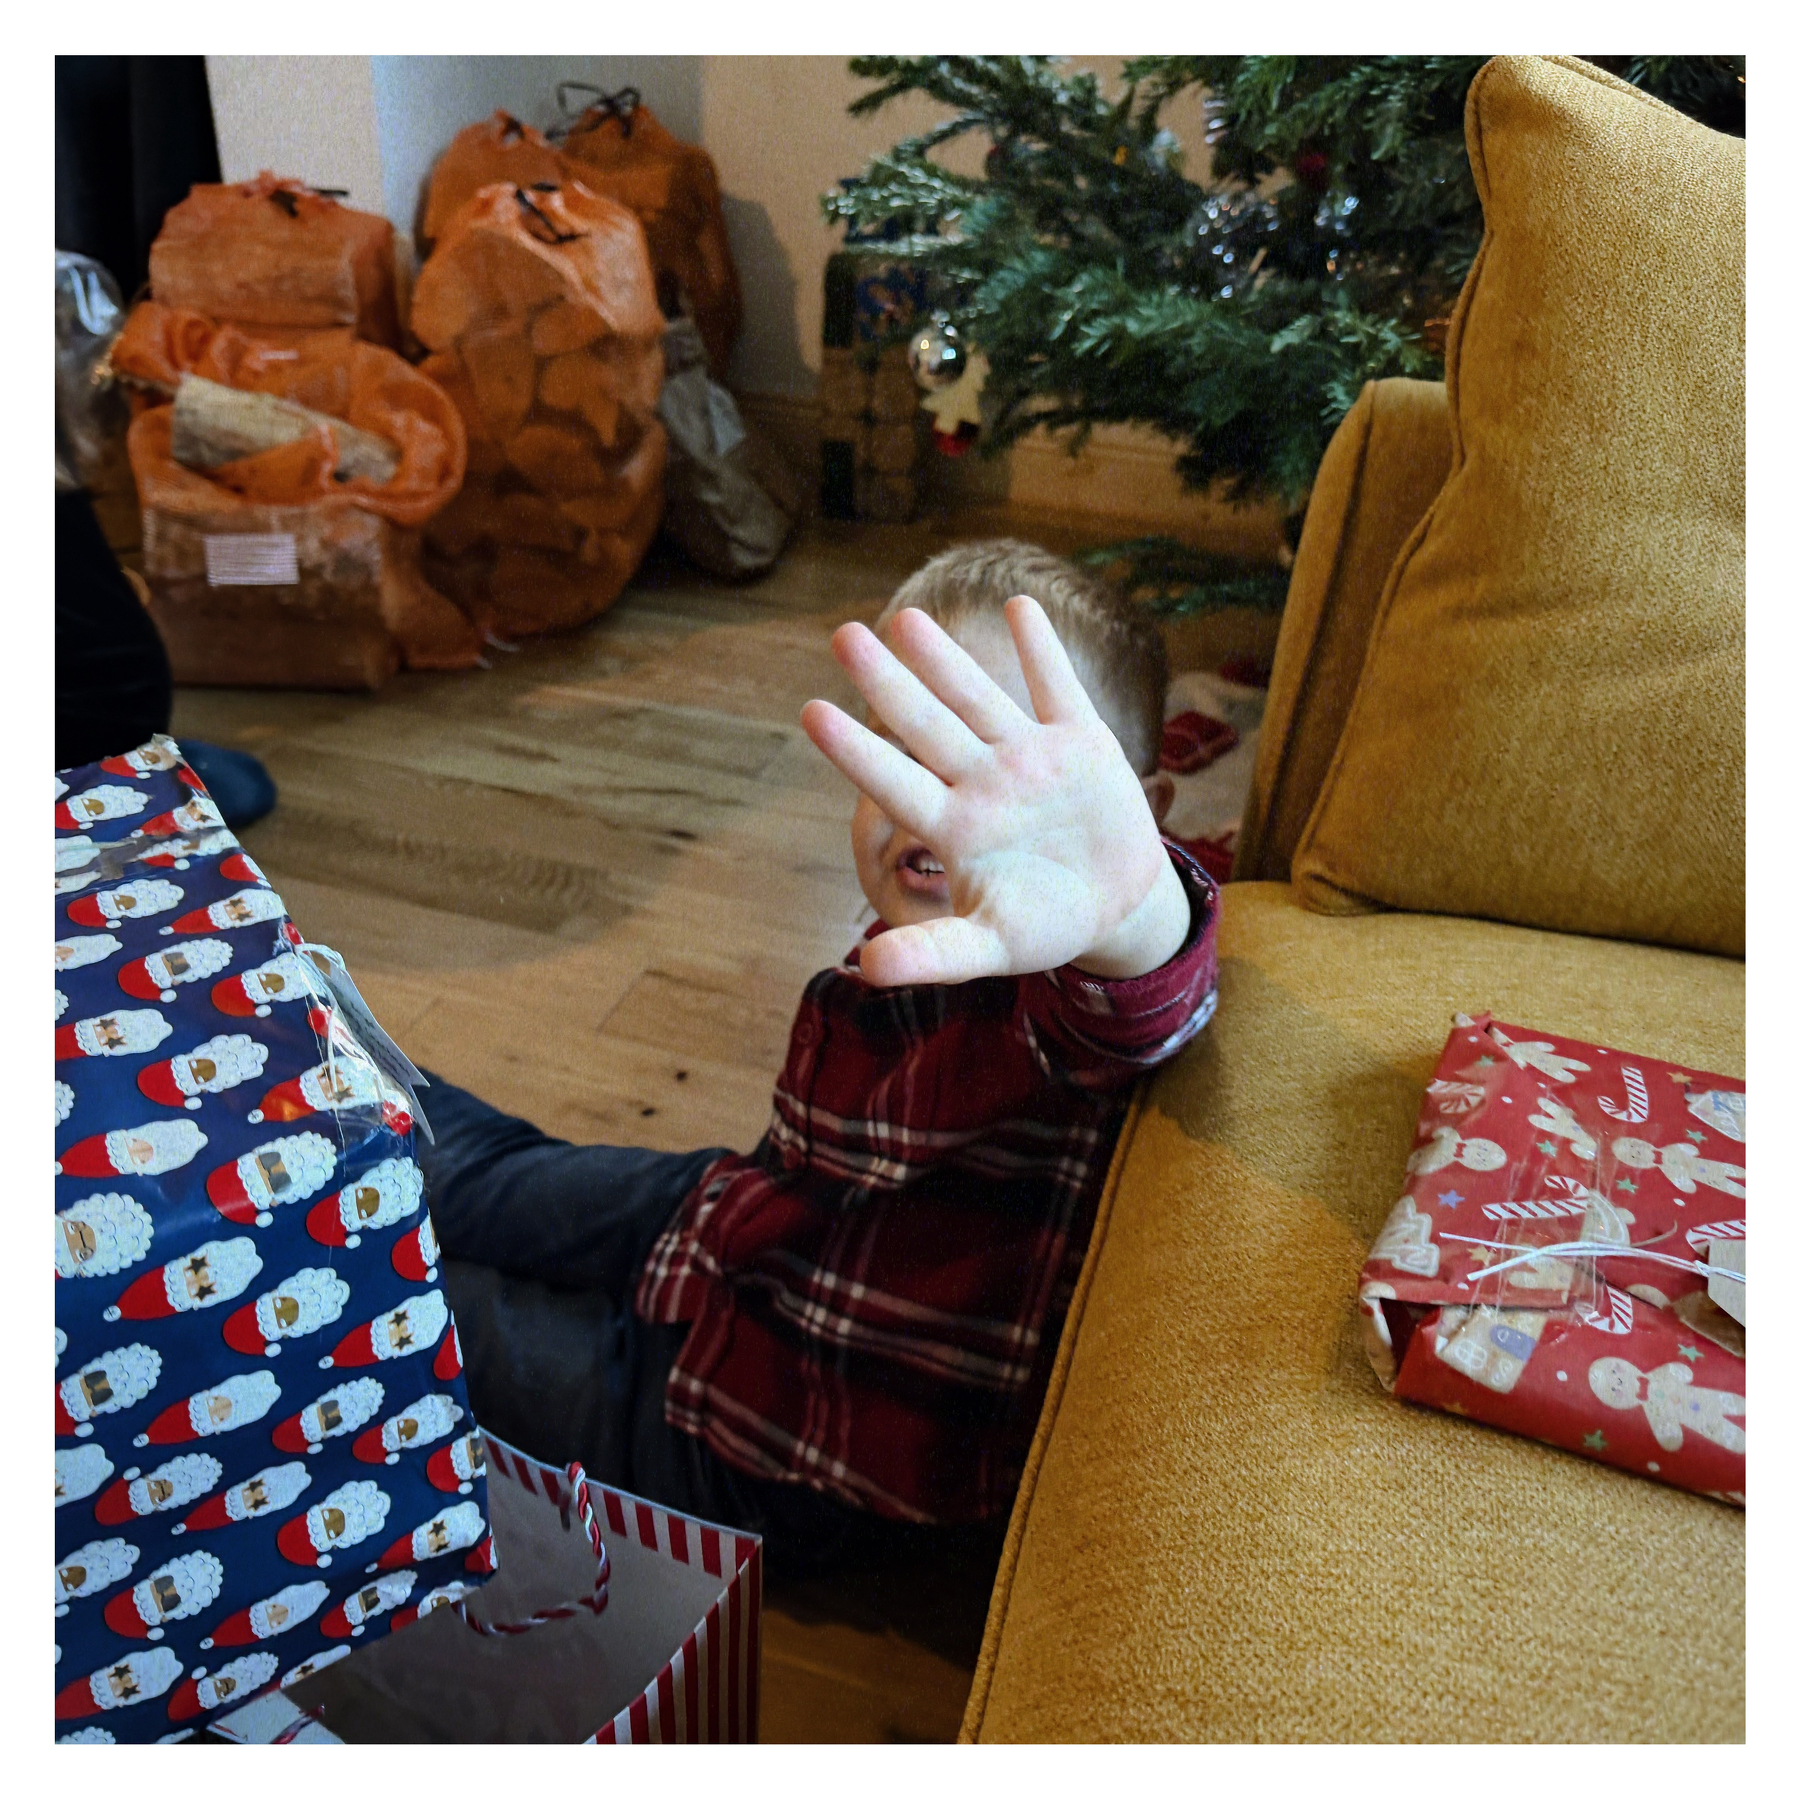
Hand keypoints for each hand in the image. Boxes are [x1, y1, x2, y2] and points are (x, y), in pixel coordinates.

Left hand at [801, 597, 1190, 986]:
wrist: (1115, 906)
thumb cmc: (1040, 926)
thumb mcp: (988, 948)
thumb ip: (931, 954)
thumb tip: (866, 972)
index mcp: (953, 827)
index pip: (894, 781)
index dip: (855, 749)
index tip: (811, 712)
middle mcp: (981, 782)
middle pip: (926, 723)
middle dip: (886, 681)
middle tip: (842, 635)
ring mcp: (1029, 758)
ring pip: (979, 699)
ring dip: (945, 658)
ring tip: (906, 617)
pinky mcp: (1081, 743)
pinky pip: (1058, 689)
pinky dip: (1042, 650)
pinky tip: (1018, 606)